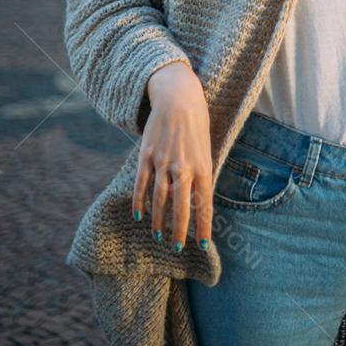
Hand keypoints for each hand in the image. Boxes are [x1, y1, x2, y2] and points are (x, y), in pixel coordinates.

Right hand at [132, 60, 212, 252]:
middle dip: (179, 231)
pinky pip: (142, 183)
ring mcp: (163, 161)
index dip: (203, 226)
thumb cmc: (197, 123)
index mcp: (203, 165)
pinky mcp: (147, 154)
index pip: (204, 203)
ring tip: (159, 236)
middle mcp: (183, 166)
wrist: (178, 96)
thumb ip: (201, 174)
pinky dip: (140, 201)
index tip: (203, 245)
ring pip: (160, 199)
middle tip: (177, 249)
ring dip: (159, 220)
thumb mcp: (205, 148)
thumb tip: (196, 201)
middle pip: (181, 207)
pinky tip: (139, 215)